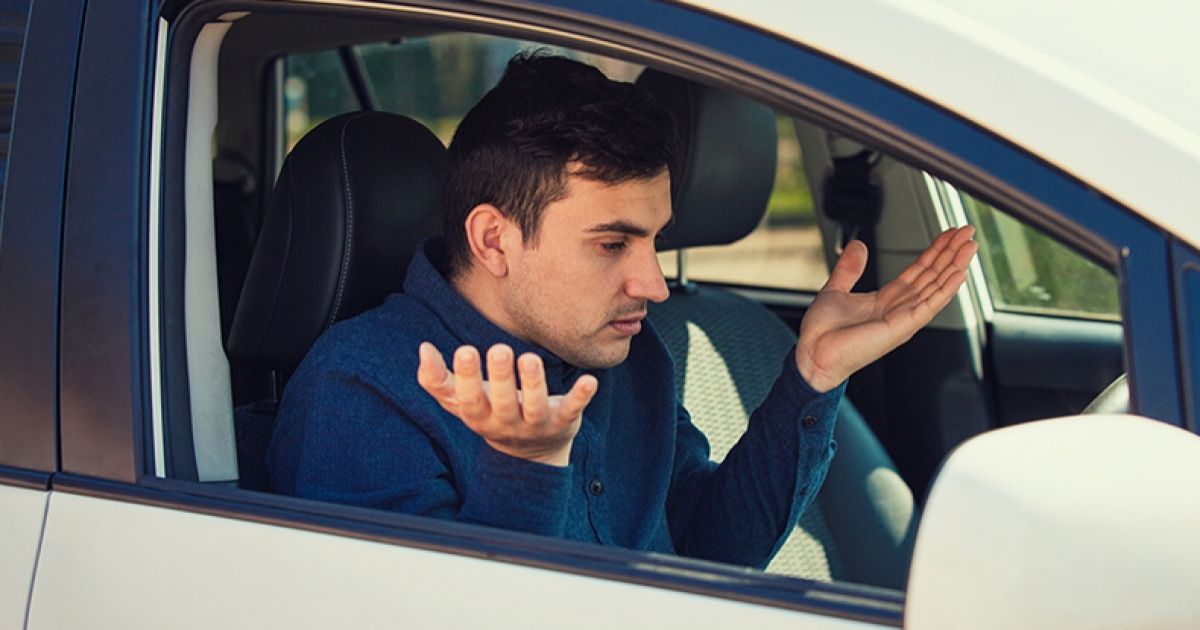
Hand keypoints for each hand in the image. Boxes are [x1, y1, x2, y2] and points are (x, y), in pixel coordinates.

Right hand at [416, 342, 597, 466]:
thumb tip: (423, 349)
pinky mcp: (564, 421)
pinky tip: (590, 381)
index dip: (466, 379)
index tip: (464, 350)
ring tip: (530, 358)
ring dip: (534, 384)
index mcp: (480, 417)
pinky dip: (581, 396)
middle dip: (500, 378)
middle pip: (503, 403)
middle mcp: (508, 423)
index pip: (470, 401)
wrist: (531, 453)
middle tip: (499, 349)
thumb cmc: (491, 413)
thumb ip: (438, 381)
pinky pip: (573, 409)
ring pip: (535, 407)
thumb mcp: (462, 403)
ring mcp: (537, 424)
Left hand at [795, 226, 977, 391]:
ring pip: (937, 287)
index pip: (919, 270)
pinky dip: (946, 289)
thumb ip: (849, 268)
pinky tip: (960, 273)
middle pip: (933, 275)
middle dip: (951, 253)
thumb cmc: (823, 332)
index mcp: (887, 300)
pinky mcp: (902, 327)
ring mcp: (904, 318)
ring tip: (970, 245)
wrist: (813, 354)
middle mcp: (900, 309)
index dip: (935, 251)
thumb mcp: (836, 289)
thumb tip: (858, 245)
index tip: (949, 234)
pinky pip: (930, 305)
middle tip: (967, 232)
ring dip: (955, 265)